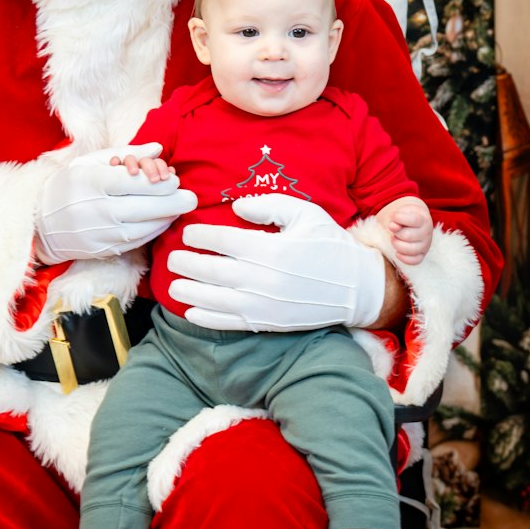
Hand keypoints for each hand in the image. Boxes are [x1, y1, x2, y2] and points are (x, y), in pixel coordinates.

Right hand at [34, 143, 197, 263]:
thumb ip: (124, 154)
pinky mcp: (105, 249)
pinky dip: (154, 230)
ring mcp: (101, 232)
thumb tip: (157, 148)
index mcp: (92, 182)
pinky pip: (137, 241)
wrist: (41, 223)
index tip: (174, 179)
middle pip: (144, 206)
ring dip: (167, 217)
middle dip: (173, 201)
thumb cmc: (68, 186)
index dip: (159, 182)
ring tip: (180, 207)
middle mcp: (97, 209)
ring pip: (144, 227)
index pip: (133, 183)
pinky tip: (164, 220)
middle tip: (191, 197)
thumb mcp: (89, 162)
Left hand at [166, 194, 388, 331]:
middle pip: (213, 271)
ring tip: (174, 285)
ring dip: (190, 292)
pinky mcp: (269, 322)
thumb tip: (235, 207)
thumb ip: (269, 205)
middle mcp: (265, 279)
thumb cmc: (330, 244)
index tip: (188, 233)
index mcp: (273, 248)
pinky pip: (230, 323)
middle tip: (172, 259)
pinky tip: (192, 312)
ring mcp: (265, 305)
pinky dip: (208, 319)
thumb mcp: (305, 213)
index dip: (200, 236)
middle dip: (187, 264)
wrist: (357, 287)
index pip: (223, 240)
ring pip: (216, 299)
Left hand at [377, 196, 433, 266]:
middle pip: (408, 236)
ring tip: (395, 239)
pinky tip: (397, 252)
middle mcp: (427, 233)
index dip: (399, 219)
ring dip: (397, 245)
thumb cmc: (405, 216)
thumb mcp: (401, 212)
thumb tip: (393, 227)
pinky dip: (403, 258)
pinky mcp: (422, 255)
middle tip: (395, 231)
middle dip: (396, 233)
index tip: (394, 217)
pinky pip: (414, 261)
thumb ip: (396, 217)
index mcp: (423, 219)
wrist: (412, 221)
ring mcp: (426, 245)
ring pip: (410, 250)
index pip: (414, 220)